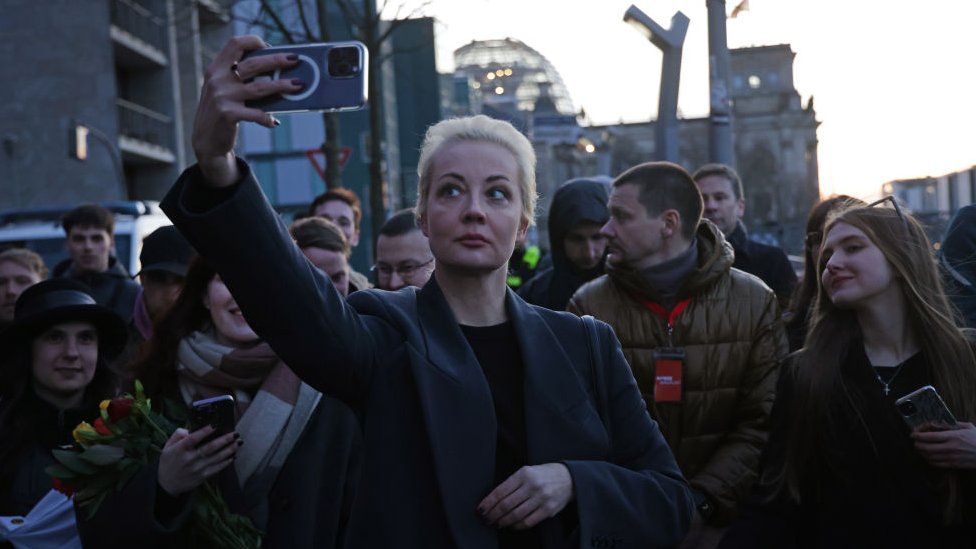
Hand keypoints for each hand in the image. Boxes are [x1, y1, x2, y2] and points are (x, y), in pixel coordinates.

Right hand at [157, 426, 240, 495]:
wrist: (166, 484)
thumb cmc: (168, 462)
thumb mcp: (167, 446)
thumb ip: (177, 435)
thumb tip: (190, 429)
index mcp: (180, 449)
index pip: (193, 439)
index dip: (204, 432)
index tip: (214, 425)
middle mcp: (189, 459)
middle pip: (209, 448)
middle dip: (224, 440)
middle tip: (235, 433)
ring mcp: (197, 468)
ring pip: (216, 458)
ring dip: (229, 450)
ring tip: (238, 442)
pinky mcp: (202, 476)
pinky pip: (217, 468)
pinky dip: (226, 462)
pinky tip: (234, 455)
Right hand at [192, 35, 300, 186]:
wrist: (206, 141)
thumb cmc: (223, 112)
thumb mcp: (224, 90)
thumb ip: (241, 79)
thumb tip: (277, 74)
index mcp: (216, 68)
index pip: (235, 44)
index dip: (253, 41)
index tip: (269, 46)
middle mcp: (218, 79)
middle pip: (254, 64)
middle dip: (277, 60)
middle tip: (296, 60)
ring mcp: (222, 96)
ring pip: (260, 88)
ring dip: (282, 86)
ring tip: (298, 85)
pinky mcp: (228, 114)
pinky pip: (255, 114)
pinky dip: (267, 118)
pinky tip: (274, 122)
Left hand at [477, 463, 574, 529]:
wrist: (568, 478)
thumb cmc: (544, 475)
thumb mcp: (527, 472)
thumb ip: (512, 483)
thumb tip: (493, 500)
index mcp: (524, 474)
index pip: (500, 491)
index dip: (488, 503)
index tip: (481, 509)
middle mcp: (532, 486)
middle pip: (506, 505)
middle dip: (493, 514)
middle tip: (487, 519)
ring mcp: (541, 498)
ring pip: (516, 515)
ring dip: (503, 522)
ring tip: (497, 523)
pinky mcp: (548, 510)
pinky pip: (528, 522)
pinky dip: (517, 526)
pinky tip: (511, 525)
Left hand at [912, 421, 975, 468]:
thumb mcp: (968, 427)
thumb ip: (953, 424)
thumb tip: (940, 422)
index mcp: (953, 436)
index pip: (930, 436)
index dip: (918, 436)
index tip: (913, 434)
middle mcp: (950, 447)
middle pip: (926, 447)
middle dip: (917, 444)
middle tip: (915, 441)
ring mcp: (952, 457)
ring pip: (930, 457)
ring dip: (921, 453)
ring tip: (920, 448)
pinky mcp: (954, 465)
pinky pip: (937, 464)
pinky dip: (929, 460)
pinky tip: (928, 457)